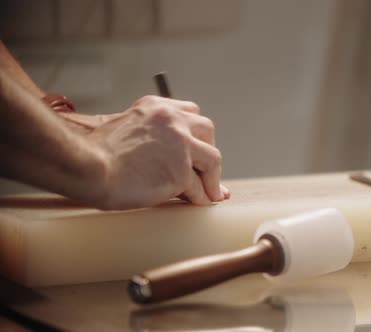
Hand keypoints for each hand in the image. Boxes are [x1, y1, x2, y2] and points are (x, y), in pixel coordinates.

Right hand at [87, 95, 229, 209]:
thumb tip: (170, 158)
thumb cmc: (97, 154)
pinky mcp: (180, 172)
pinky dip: (200, 197)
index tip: (197, 147)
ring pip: (212, 159)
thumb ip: (150, 136)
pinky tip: (198, 202)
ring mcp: (180, 145)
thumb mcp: (126, 129)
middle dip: (208, 150)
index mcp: (156, 108)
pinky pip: (199, 187)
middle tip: (206, 169)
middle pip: (207, 131)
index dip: (195, 133)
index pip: (189, 112)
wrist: (87, 167)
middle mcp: (172, 120)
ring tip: (211, 192)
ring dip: (212, 178)